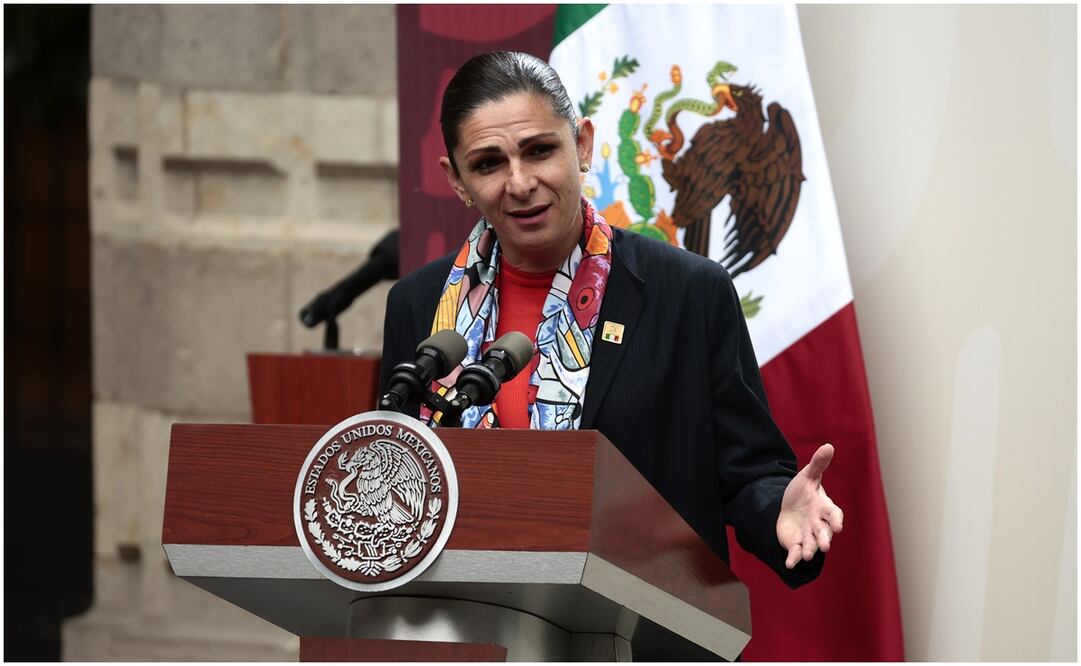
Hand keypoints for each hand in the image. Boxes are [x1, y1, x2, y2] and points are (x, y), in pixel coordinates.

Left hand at [776, 443, 843, 568]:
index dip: (836, 520)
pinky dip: (794, 559)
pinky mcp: (796, 543)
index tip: (838, 525)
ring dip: (809, 550)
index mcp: (824, 508)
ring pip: (811, 545)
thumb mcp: (807, 476)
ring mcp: (808, 535)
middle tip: (824, 546)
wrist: (788, 508)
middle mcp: (819, 524)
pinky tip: (789, 564)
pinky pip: (796, 552)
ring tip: (807, 555)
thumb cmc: (802, 493)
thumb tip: (828, 445)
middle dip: (824, 539)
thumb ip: (818, 464)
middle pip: (824, 533)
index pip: (834, 514)